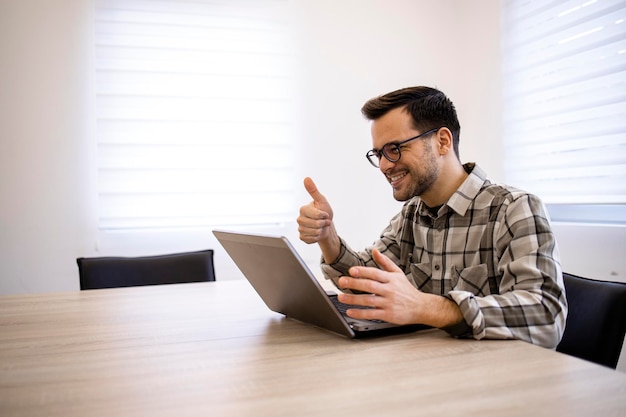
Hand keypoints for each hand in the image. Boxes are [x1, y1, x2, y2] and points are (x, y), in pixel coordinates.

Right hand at [297, 177, 333, 243]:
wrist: (325, 225)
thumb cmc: (323, 211)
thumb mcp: (321, 200)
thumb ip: (313, 190)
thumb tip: (306, 178)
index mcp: (303, 209)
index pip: (317, 215)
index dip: (324, 215)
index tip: (325, 214)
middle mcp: (299, 219)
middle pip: (316, 224)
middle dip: (323, 224)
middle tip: (324, 221)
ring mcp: (300, 228)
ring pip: (314, 232)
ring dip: (321, 231)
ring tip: (321, 227)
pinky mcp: (302, 237)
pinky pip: (311, 239)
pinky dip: (317, 237)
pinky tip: (317, 233)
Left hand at [337, 249, 463, 327]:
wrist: (420, 307)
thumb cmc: (406, 290)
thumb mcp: (398, 273)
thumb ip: (384, 262)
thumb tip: (374, 250)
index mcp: (391, 279)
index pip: (375, 273)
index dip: (363, 272)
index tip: (351, 270)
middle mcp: (389, 290)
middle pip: (370, 286)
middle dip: (354, 283)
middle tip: (342, 281)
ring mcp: (388, 303)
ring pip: (368, 300)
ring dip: (353, 299)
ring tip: (341, 297)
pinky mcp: (388, 314)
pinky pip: (372, 314)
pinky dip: (360, 313)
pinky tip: (350, 311)